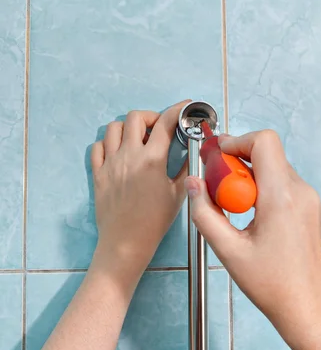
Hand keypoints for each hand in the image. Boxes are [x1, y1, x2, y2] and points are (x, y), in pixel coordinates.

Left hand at [90, 100, 188, 290]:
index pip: (166, 122)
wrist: (126, 243)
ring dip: (128, 127)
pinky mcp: (98, 174)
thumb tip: (194, 152)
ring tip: (138, 139)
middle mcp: (129, 156)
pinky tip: (119, 152)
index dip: (178, 109)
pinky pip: (98, 147)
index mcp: (152, 160)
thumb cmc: (154, 222)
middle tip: (158, 128)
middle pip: (136, 117)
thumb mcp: (178, 194)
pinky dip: (109, 143)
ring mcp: (110, 164)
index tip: (185, 107)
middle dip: (151, 117)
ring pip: (114, 127)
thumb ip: (186, 169)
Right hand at [185, 130, 320, 349]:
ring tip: (232, 207)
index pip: (264, 141)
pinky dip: (261, 188)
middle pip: (266, 152)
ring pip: (273, 167)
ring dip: (248, 177)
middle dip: (237, 162)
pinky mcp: (309, 209)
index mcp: (282, 196)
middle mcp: (300, 191)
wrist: (312, 311)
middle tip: (218, 187)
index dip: (236, 141)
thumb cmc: (276, 287)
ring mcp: (308, 199)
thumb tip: (193, 184)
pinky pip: (281, 183)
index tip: (216, 157)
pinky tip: (248, 216)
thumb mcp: (229, 251)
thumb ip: (205, 213)